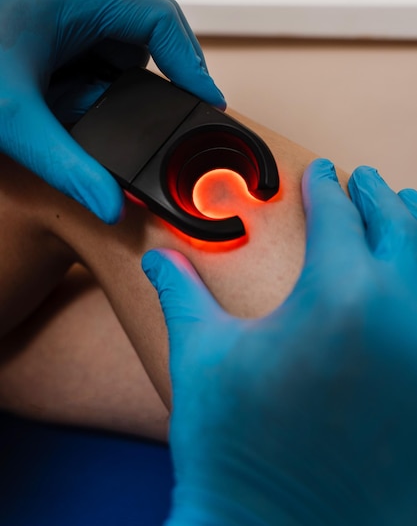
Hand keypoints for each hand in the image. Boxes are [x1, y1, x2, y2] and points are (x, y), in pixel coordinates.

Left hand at [0, 0, 224, 221]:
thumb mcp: (13, 121)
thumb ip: (67, 166)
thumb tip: (111, 205)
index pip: (157, 18)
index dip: (191, 58)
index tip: (206, 98)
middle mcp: (69, 3)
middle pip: (143, 37)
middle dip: (151, 83)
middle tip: (158, 123)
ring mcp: (58, 22)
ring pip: (117, 55)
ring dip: (116, 93)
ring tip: (95, 122)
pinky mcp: (48, 43)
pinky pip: (91, 67)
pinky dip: (92, 97)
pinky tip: (73, 117)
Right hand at [143, 159, 416, 525]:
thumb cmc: (239, 447)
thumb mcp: (202, 355)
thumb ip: (183, 293)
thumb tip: (161, 258)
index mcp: (338, 296)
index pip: (336, 216)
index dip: (325, 187)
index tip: (321, 173)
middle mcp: (397, 316)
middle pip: (396, 226)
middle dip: (376, 195)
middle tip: (363, 178)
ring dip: (416, 228)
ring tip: (405, 208)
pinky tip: (413, 280)